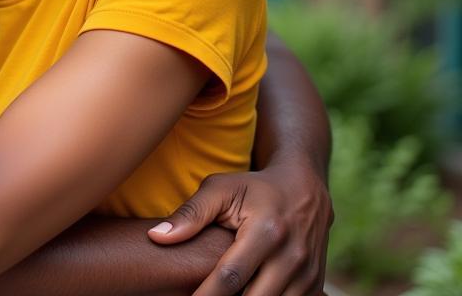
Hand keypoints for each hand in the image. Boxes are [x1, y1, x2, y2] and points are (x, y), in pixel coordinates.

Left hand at [148, 161, 331, 295]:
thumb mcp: (220, 189)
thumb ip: (190, 214)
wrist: (304, 189)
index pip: (230, 276)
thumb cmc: (253, 188)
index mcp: (266, 231)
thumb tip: (157, 237)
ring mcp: (308, 274)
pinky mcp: (316, 285)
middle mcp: (291, 256)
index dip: (205, 295)